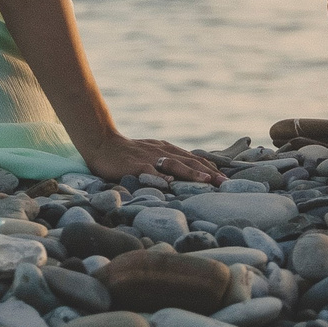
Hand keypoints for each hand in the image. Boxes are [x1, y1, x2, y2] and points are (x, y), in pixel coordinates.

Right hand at [78, 133, 226, 184]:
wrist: (102, 143)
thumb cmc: (128, 153)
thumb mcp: (152, 154)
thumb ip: (168, 161)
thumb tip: (189, 174)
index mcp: (167, 149)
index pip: (194, 158)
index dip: (210, 168)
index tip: (225, 178)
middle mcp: (161, 151)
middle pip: (189, 160)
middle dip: (208, 172)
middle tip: (225, 183)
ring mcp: (148, 158)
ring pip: (173, 164)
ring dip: (191, 172)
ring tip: (206, 180)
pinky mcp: (134, 165)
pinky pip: (148, 171)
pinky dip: (160, 176)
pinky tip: (169, 183)